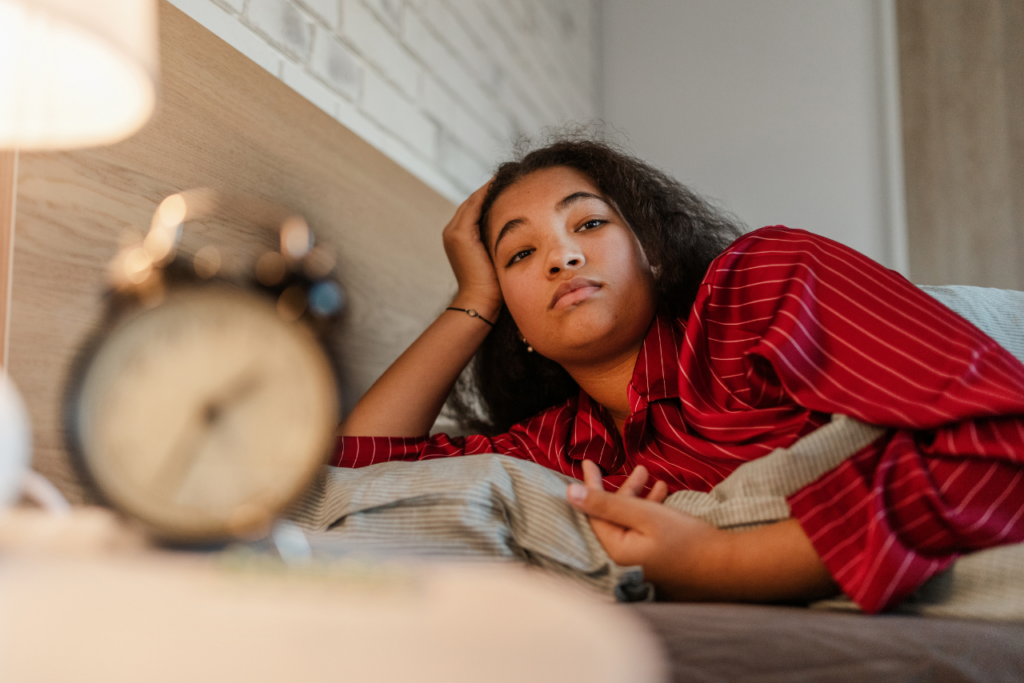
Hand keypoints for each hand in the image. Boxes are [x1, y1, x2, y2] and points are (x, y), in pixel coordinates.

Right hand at [442, 181, 501, 318]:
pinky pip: (475, 206)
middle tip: (510, 174)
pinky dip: (487, 194)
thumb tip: (522, 230)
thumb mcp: (496, 257)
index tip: (511, 185)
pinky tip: (503, 184)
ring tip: (508, 175)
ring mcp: (453, 232)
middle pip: (474, 201)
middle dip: (491, 188)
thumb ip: (499, 241)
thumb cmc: (494, 285)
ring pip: (474, 200)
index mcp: (460, 237)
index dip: (491, 196)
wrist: (481, 302)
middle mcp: (452, 231)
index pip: (476, 209)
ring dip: (490, 187)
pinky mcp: (460, 234)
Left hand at [567, 460, 838, 602]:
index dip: (591, 486)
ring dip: (640, 496)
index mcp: (615, 550)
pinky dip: (651, 509)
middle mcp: (623, 558)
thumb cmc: (686, 539)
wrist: (728, 565)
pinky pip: (645, 529)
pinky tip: (663, 492)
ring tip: (652, 475)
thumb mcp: (643, 514)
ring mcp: (640, 560)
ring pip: (631, 520)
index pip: (593, 513)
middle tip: (637, 469)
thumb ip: (605, 503)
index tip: (588, 462)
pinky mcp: (656, 558)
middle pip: (613, 516)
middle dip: (623, 489)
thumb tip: (569, 493)